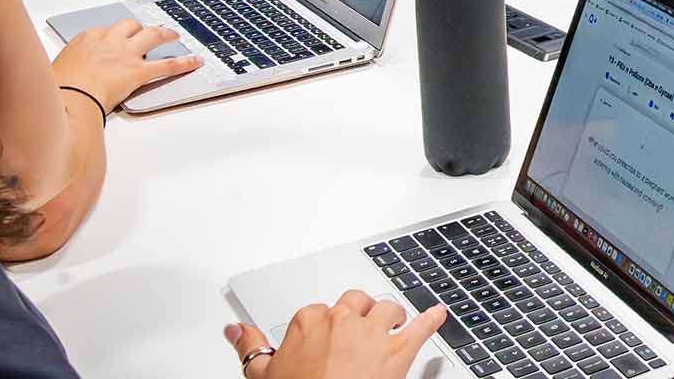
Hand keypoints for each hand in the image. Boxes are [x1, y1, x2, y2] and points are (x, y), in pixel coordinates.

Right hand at [49, 17, 201, 112]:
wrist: (67, 97)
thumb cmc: (57, 88)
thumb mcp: (53, 72)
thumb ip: (66, 70)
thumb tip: (63, 79)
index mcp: (86, 40)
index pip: (105, 30)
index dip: (114, 35)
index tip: (116, 38)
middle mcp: (109, 41)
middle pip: (130, 26)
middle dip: (140, 28)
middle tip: (147, 32)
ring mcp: (126, 54)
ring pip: (153, 36)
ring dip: (166, 34)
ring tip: (174, 35)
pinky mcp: (138, 71)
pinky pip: (168, 64)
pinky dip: (185, 62)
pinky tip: (195, 61)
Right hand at [227, 291, 447, 378]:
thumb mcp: (264, 375)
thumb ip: (251, 347)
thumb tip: (235, 331)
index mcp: (309, 321)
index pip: (320, 310)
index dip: (327, 325)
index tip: (328, 337)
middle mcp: (342, 320)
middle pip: (357, 302)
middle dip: (360, 314)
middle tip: (359, 332)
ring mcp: (372, 333)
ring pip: (388, 309)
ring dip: (392, 317)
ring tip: (392, 327)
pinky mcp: (398, 350)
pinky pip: (421, 326)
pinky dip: (432, 319)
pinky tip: (438, 313)